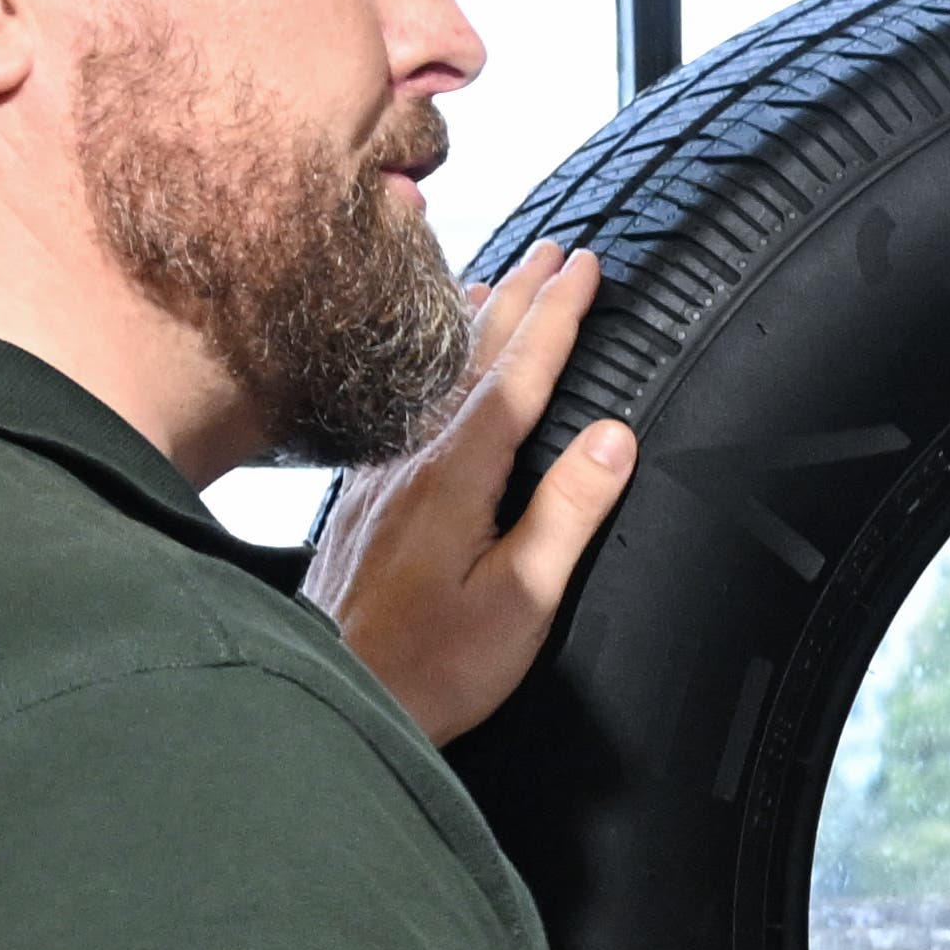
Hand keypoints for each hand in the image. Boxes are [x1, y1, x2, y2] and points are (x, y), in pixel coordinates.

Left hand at [311, 243, 638, 742]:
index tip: (585, 267)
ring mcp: (382, 477)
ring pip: (436, 376)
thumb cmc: (431, 667)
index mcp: (457, 478)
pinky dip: (436, 368)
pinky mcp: (365, 501)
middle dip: (520, 297)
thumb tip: (613, 437)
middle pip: (474, 358)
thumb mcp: (520, 601)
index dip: (557, 315)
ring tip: (498, 280)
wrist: (336, 699)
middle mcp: (413, 461)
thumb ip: (565, 514)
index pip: (520, 375)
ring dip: (475, 323)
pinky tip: (434, 373)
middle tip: (554, 250)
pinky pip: (409, 406)